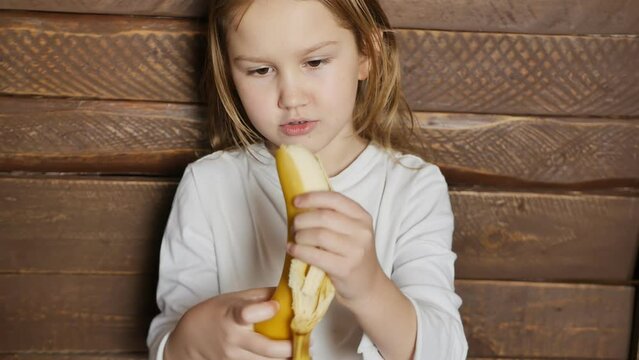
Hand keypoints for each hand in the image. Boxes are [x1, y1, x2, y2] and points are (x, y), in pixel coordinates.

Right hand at [164, 287, 291, 359]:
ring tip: (300, 348)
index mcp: (232, 316)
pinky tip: (285, 357)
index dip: (264, 310)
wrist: (189, 339)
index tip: (276, 305)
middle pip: (265, 348)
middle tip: (303, 340)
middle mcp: (233, 339)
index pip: (246, 314)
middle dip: (288, 347)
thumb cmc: (215, 314)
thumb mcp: (234, 298)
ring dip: (285, 357)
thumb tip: (287, 291)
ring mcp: (234, 357)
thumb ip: (260, 296)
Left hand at [288, 191, 384, 307]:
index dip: (312, 198)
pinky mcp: (345, 268)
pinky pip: (315, 255)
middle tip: (294, 226)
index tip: (296, 201)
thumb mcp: (351, 231)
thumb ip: (334, 217)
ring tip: (295, 239)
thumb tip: (302, 205)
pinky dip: (299, 251)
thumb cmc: (352, 255)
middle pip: (324, 216)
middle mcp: (362, 231)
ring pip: (319, 235)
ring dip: (300, 236)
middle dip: (302, 220)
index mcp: (362, 217)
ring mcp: (356, 250)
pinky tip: (293, 250)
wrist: (368, 285)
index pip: (335, 199)